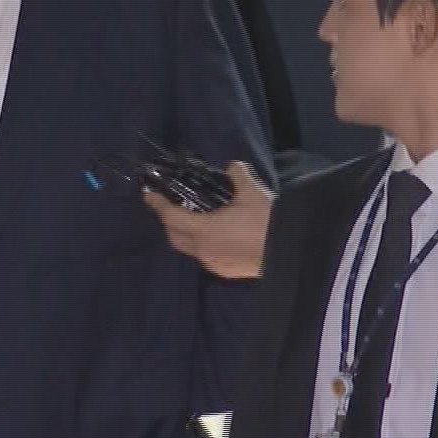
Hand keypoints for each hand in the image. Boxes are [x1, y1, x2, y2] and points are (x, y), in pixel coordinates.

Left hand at [143, 161, 272, 279]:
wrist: (289, 255)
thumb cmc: (266, 223)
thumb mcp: (252, 193)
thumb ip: (238, 176)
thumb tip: (233, 166)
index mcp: (203, 231)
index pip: (171, 216)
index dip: (158, 204)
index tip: (148, 194)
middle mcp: (202, 250)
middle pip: (175, 236)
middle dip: (169, 221)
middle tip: (171, 207)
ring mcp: (213, 264)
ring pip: (190, 249)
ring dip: (186, 235)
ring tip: (194, 220)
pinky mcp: (225, 272)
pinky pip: (204, 256)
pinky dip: (202, 244)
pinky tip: (215, 236)